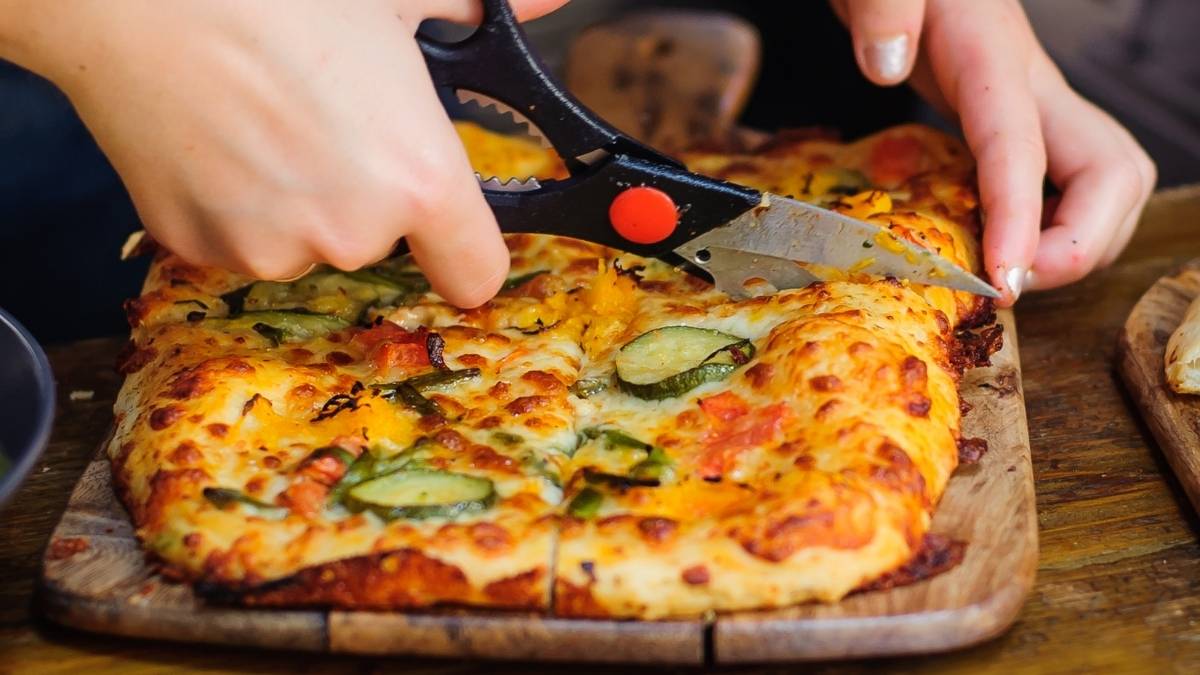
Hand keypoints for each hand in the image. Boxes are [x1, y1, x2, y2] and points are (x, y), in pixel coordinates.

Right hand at [0, 0, 565, 306]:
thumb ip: (477, 15)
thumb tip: (547, 3)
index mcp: (418, 177)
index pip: (476, 272)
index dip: (467, 252)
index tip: (450, 233)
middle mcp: (353, 231)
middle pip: (382, 244)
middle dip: (365, 196)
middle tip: (326, 122)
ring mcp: (270, 247)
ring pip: (305, 241)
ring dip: (295, 202)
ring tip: (260, 120)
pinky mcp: (196, 248)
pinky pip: (238, 239)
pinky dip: (232, 205)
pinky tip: (214, 139)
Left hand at [832, 0, 1155, 304]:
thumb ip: (883, 8)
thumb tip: (885, 64)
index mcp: (994, 56)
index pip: (1021, 143)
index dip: (1020, 218)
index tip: (1003, 278)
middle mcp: (1035, 86)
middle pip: (1111, 174)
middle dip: (1079, 246)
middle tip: (1008, 283)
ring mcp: (1039, 109)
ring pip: (1108, 188)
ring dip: (1076, 248)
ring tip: (1006, 275)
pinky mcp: (1028, 128)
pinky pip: (1070, 192)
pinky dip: (1054, 235)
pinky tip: (1002, 250)